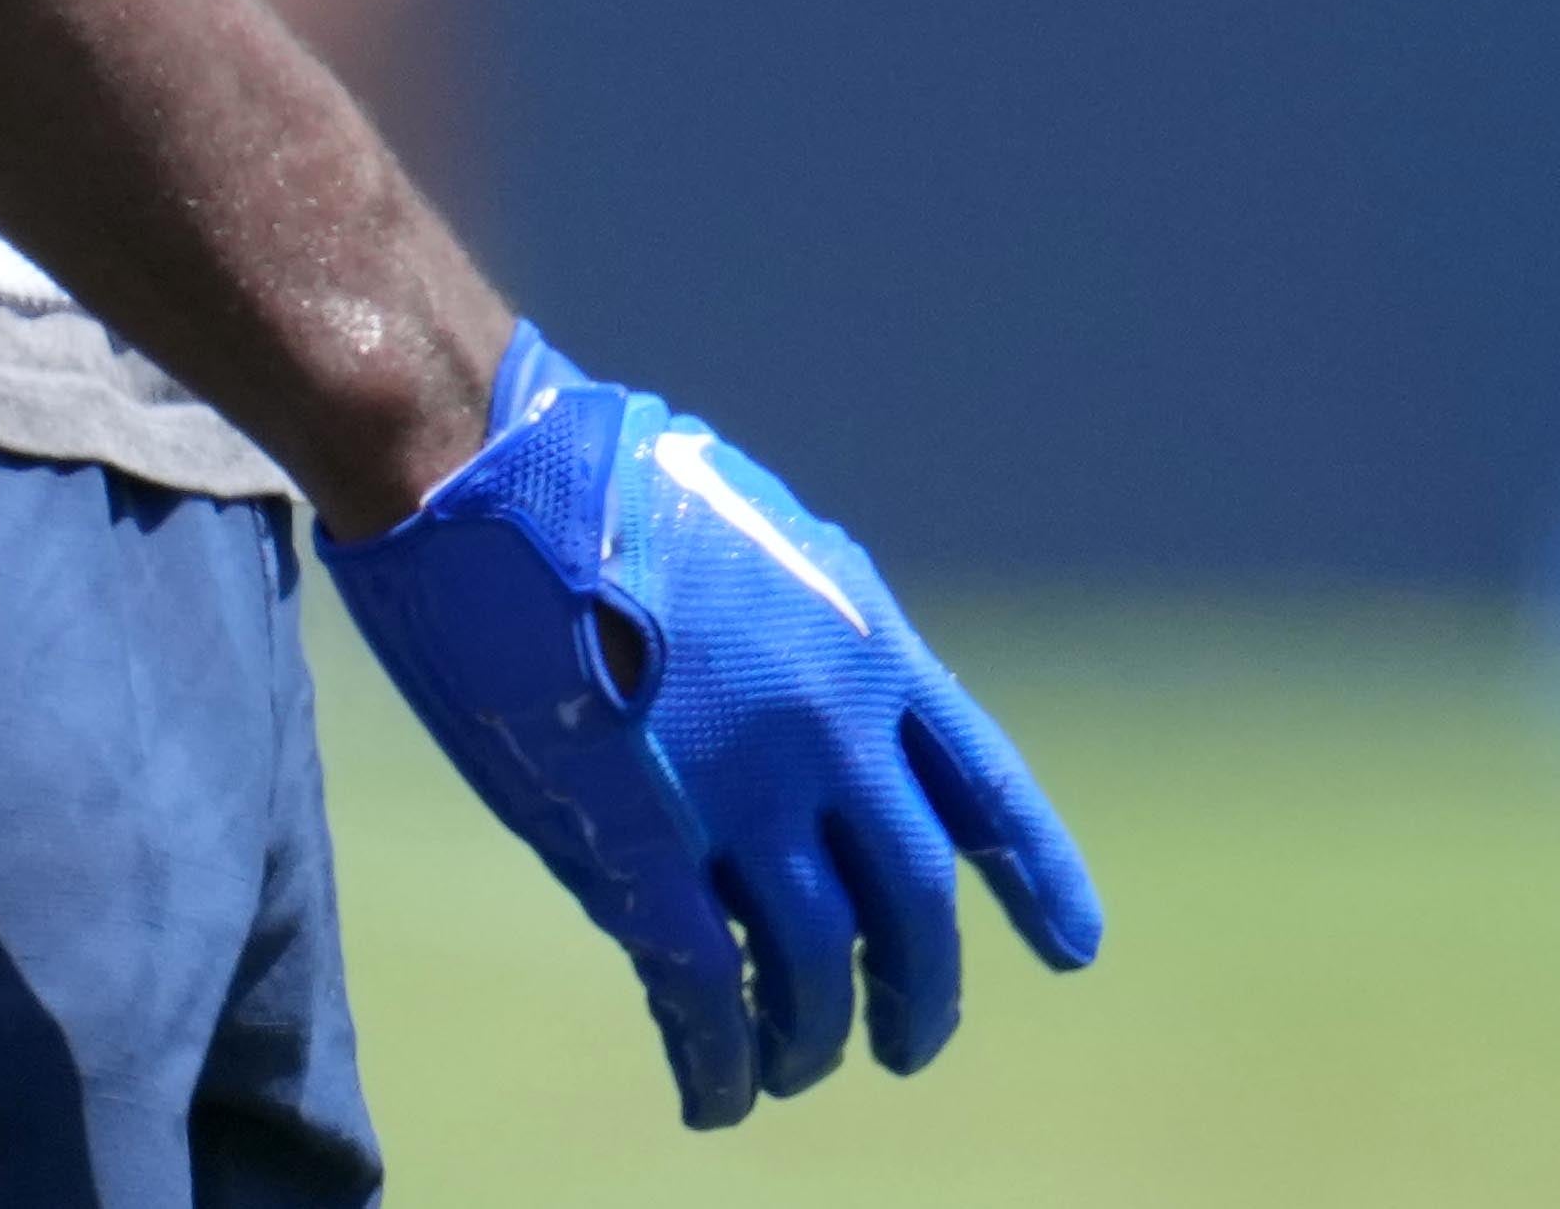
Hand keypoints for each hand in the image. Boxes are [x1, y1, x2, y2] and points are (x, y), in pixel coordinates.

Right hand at [325, 330, 1099, 1128]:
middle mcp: (830, 727)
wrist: (487, 467)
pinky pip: (705, 987)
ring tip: (797, 1067)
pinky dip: (720, 1057)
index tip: (1072, 950)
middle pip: (914, 904)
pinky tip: (718, 1093)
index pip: (985, 789)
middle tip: (910, 1045)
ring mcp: (741, 791)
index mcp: (867, 642)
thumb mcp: (759, 539)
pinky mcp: (640, 842)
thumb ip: (810, 644)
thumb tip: (822, 741)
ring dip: (813, 1035)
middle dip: (922, 993)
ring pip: (816, 966)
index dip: (1037, 877)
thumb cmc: (598, 475)